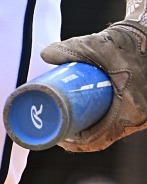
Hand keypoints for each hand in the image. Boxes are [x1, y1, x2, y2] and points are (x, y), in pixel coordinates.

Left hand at [41, 0, 146, 151]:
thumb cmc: (128, 43)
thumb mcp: (97, 45)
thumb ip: (70, 48)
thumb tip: (45, 55)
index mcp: (131, 110)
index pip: (100, 138)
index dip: (77, 140)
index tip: (59, 136)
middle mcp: (138, 117)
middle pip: (103, 135)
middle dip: (80, 133)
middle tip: (58, 126)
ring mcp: (140, 112)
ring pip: (111, 128)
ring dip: (91, 126)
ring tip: (67, 120)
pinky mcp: (139, 105)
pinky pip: (118, 120)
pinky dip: (102, 119)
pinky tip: (88, 114)